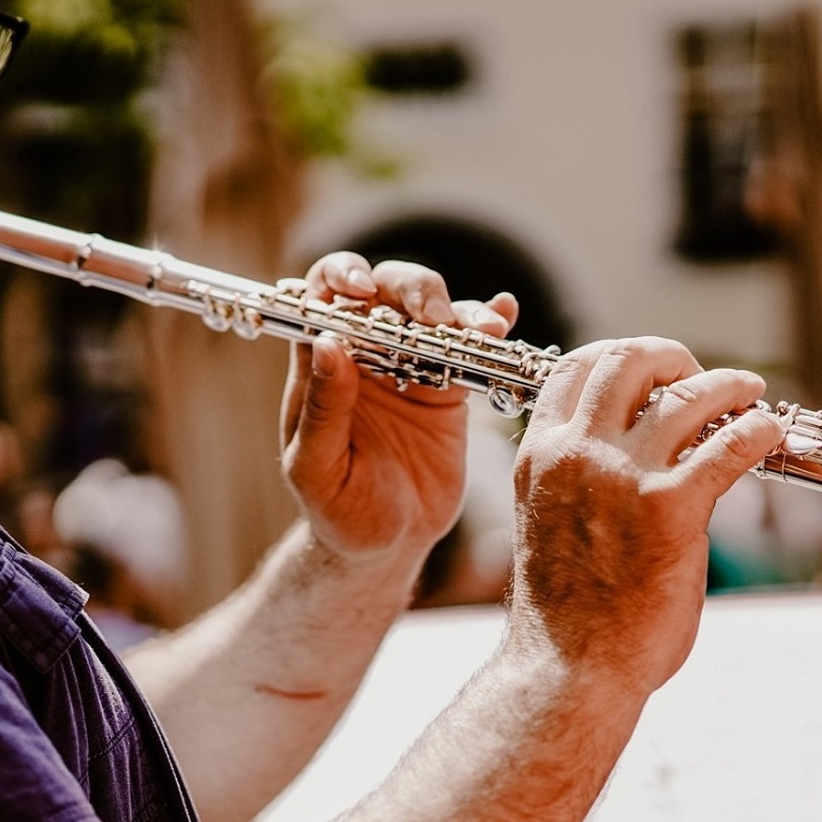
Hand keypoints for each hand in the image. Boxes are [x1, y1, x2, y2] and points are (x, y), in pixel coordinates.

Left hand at [280, 252, 518, 564]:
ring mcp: (410, 365)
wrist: (388, 545)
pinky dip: (490, 323)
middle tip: (433, 318)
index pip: (322, 295)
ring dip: (458, 310)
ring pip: (433, 312)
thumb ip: (323, 409)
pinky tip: (505, 315)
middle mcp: (366, 353)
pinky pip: (471, 347)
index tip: (359, 291)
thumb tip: (328, 343)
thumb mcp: (317, 468)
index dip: (340, 277)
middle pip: (386, 291)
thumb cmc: (338, 510)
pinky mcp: (449, 387)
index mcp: (322, 364)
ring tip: (483, 330)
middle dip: (411, 290)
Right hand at [507, 338, 784, 693]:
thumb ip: (581, 484)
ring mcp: (622, 477)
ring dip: (729, 385)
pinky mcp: (671, 508)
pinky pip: (729, 444)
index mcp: (541, 456)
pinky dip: (759, 430)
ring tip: (753, 395)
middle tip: (701, 377)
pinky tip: (771, 435)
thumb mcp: (552, 525)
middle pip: (628, 358)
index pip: (574, 369)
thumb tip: (634, 463)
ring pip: (687, 394)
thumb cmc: (567, 617)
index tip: (654, 372)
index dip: (620, 357)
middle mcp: (577, 454)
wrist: (568, 670)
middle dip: (673, 356)